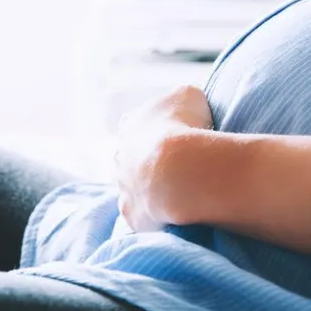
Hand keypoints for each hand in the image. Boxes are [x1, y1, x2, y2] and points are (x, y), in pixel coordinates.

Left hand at [114, 86, 212, 232]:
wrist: (179, 171)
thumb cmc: (185, 127)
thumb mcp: (190, 96)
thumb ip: (185, 98)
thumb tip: (189, 103)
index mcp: (130, 124)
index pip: (137, 124)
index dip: (157, 129)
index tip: (177, 135)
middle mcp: (119, 156)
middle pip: (133, 158)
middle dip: (152, 161)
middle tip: (182, 166)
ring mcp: (123, 187)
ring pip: (135, 188)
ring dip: (153, 188)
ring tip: (183, 190)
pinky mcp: (132, 214)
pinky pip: (143, 215)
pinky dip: (157, 214)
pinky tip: (176, 213)